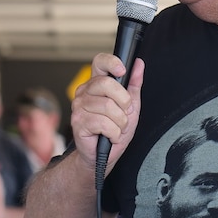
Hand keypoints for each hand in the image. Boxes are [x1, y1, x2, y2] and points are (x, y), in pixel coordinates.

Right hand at [70, 53, 143, 170]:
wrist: (103, 155)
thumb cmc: (114, 129)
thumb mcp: (130, 106)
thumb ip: (134, 84)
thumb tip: (139, 64)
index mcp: (96, 84)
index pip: (99, 62)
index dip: (111, 62)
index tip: (122, 71)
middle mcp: (84, 92)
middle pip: (107, 84)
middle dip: (123, 101)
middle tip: (124, 113)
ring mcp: (79, 107)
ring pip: (108, 107)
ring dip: (120, 122)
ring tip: (116, 128)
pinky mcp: (78, 122)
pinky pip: (104, 123)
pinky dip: (114, 133)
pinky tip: (110, 136)